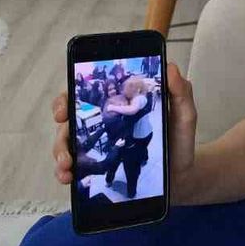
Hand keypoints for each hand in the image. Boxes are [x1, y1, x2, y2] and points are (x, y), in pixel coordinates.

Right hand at [51, 61, 196, 185]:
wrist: (182, 175)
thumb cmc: (179, 141)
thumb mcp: (184, 115)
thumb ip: (180, 92)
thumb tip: (171, 67)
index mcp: (119, 106)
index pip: (87, 94)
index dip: (69, 96)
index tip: (65, 107)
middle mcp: (104, 123)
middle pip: (71, 117)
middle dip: (61, 124)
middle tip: (64, 131)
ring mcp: (99, 146)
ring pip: (67, 142)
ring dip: (60, 151)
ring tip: (67, 164)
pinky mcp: (99, 168)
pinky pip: (75, 168)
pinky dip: (65, 172)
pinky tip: (68, 177)